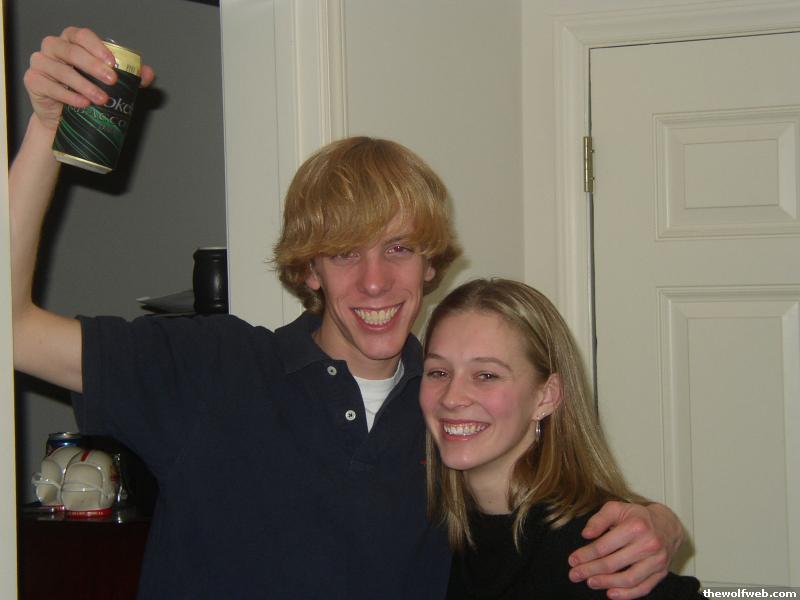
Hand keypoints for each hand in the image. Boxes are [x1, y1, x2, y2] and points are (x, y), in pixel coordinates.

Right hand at [24, 26, 155, 131]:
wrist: (64, 117)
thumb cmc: (87, 93)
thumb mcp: (110, 84)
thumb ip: (130, 76)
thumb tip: (148, 73)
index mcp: (71, 41)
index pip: (81, 36)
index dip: (97, 47)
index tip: (113, 63)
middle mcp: (53, 48)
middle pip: (71, 51)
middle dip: (93, 66)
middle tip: (112, 81)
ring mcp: (40, 63)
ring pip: (60, 69)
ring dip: (84, 84)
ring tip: (102, 99)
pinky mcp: (33, 81)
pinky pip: (49, 86)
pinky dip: (68, 95)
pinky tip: (83, 103)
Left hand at [567, 501, 683, 599]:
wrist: (667, 524)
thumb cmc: (637, 516)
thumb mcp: (616, 509)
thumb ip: (599, 520)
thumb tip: (586, 534)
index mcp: (635, 526)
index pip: (604, 546)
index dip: (585, 555)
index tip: (572, 560)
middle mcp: (648, 544)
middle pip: (613, 564)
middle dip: (590, 570)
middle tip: (574, 574)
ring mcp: (656, 561)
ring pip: (628, 579)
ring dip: (606, 583)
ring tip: (590, 582)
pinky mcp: (661, 573)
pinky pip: (643, 588)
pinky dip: (626, 595)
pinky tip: (610, 593)